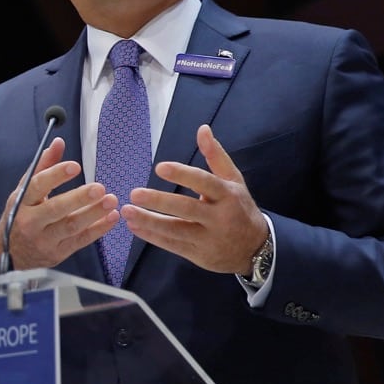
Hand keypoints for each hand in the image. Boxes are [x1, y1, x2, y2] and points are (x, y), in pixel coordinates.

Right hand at [0, 137, 119, 272]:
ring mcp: (44, 240)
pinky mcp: (58, 253)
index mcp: (21, 202)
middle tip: (99, 188)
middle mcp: (30, 222)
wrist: (11, 253)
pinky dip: (98, 230)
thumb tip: (58, 142)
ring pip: (71, 226)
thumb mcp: (25, 191)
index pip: (37, 186)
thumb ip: (43, 166)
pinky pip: (80, 241)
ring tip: (112, 201)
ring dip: (93, 214)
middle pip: (56, 209)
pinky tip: (111, 218)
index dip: (56, 176)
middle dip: (79, 198)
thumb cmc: (21, 215)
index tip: (75, 166)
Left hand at [123, 124, 268, 273]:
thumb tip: (202, 129)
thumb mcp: (234, 181)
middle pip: (187, 208)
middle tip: (134, 193)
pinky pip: (172, 245)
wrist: (256, 249)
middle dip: (159, 201)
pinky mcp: (198, 254)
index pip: (204, 182)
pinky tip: (135, 227)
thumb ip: (215, 156)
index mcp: (228, 195)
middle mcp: (219, 217)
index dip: (182, 175)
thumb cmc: (239, 208)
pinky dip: (152, 237)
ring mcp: (208, 238)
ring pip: (176, 230)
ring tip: (127, 211)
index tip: (159, 167)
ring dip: (149, 221)